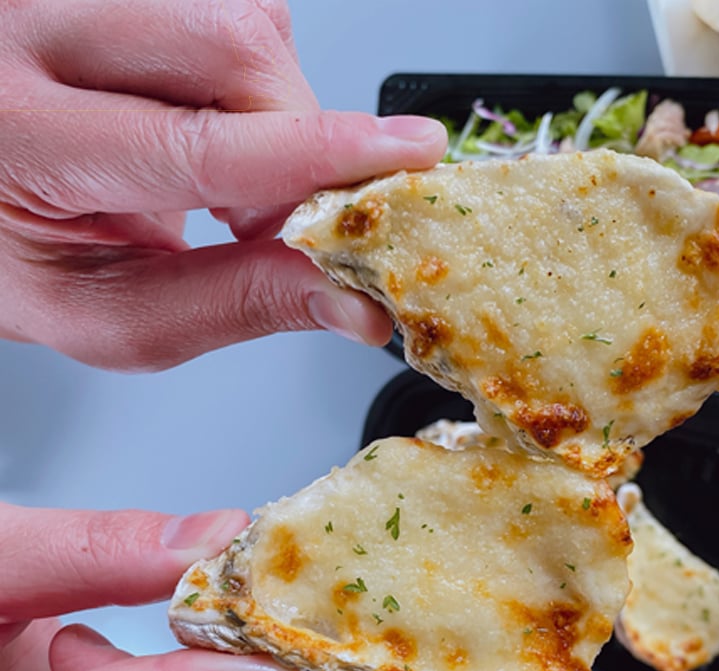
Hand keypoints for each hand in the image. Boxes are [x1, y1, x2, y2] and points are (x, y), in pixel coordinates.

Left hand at [0, 0, 446, 370]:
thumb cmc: (26, 261)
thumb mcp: (114, 314)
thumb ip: (235, 306)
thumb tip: (349, 302)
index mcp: (20, 140)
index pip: (190, 142)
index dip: (310, 155)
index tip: (401, 161)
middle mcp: (32, 37)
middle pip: (231, 43)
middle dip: (297, 139)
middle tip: (270, 220)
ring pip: (243, 18)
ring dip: (278, 115)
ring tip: (228, 182)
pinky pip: (235, 11)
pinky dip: (259, 87)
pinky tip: (216, 131)